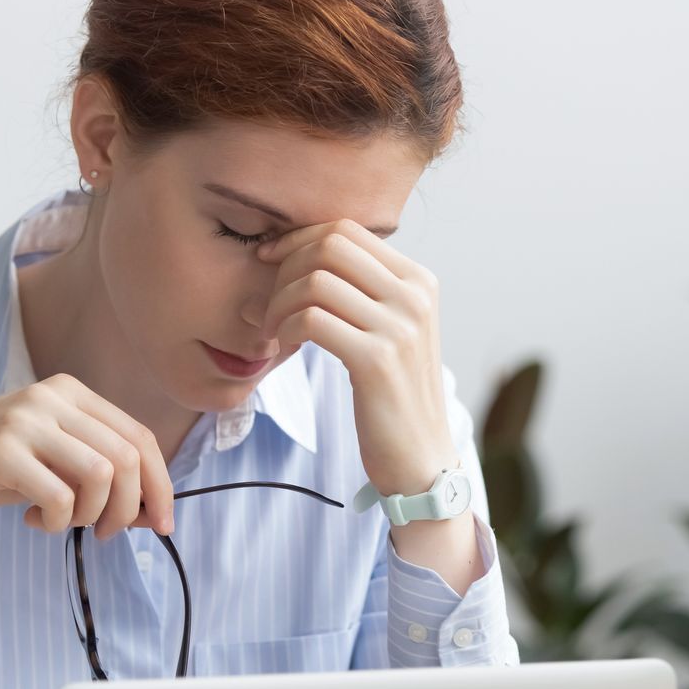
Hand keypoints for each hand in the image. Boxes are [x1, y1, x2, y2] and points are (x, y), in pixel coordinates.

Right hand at [0, 374, 174, 574]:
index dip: (160, 485)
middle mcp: (51, 396)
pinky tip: (33, 520)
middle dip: (128, 508)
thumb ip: (98, 474)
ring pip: (101, 475)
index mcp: (70, 391)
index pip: (138, 437)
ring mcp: (25, 420)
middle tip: (104, 533)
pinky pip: (60, 498)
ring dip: (92, 515)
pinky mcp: (2, 451)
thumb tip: (151, 511)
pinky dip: (56, 523)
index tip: (161, 523)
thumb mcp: (51, 460)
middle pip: (127, 457)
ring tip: (64, 523)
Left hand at [256, 220, 457, 496]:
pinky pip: (311, 319)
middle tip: (267, 303)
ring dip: (278, 303)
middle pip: (329, 246)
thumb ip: (357, 292)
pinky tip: (284, 346)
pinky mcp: (377, 360)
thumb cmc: (391, 395)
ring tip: (273, 331)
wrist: (420, 458)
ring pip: (315, 280)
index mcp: (418, 280)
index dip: (297, 238)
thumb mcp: (387, 332)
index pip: (346, 230)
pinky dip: (285, 328)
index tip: (269, 260)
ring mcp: (399, 326)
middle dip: (284, 267)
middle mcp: (414, 296)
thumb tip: (286, 255)